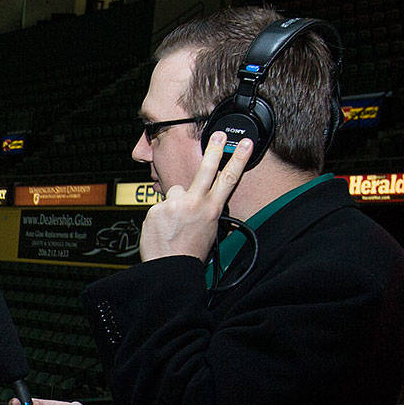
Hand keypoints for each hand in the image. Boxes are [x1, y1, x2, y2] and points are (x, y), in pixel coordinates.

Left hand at [139, 135, 250, 261]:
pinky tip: (163, 228)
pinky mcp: (158, 208)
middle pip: (206, 169)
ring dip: (175, 202)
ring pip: (176, 191)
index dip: (239, 159)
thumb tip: (205, 202)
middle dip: (214, 150)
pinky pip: (160, 205)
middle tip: (218, 135)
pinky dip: (161, 215)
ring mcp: (175, 204)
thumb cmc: (189, 253)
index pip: (229, 179)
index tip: (245, 144)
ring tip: (174, 222)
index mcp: (212, 209)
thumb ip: (207, 211)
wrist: (169, 268)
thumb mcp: (209, 231)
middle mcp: (195, 203)